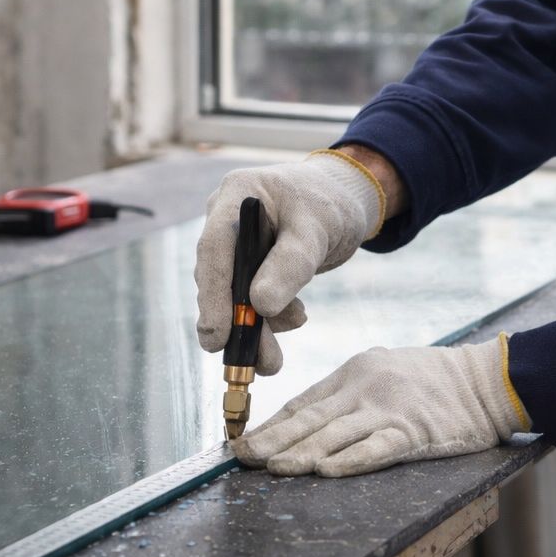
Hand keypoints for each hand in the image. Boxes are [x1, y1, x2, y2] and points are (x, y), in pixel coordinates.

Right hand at [194, 152, 384, 374]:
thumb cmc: (330, 204)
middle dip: (235, 323)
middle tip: (250, 362)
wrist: (343, 200)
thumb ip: (291, 264)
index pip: (214, 247)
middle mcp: (226, 217)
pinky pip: (249, 296)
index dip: (212, 294)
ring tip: (273, 361)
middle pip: (219, 276)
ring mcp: (234, 242)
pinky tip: (295, 317)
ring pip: (233, 293)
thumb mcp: (317, 230)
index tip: (217, 335)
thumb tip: (260, 305)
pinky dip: (269, 316)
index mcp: (237, 194)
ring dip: (253, 329)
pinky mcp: (248, 263)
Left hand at [233, 336, 531, 477]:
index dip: (270, 425)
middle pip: (310, 418)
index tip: (242, 443)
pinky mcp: (415, 431)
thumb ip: (349, 393)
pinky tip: (326, 471)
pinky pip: (377, 448)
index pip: (303, 402)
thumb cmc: (433, 380)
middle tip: (241, 458)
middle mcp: (366, 387)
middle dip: (272, 441)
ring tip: (273, 468)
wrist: (486, 380)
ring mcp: (390, 409)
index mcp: (355, 372)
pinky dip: (350, 461)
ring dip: (300, 453)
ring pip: (335, 434)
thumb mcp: (384, 370)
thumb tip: (304, 422)